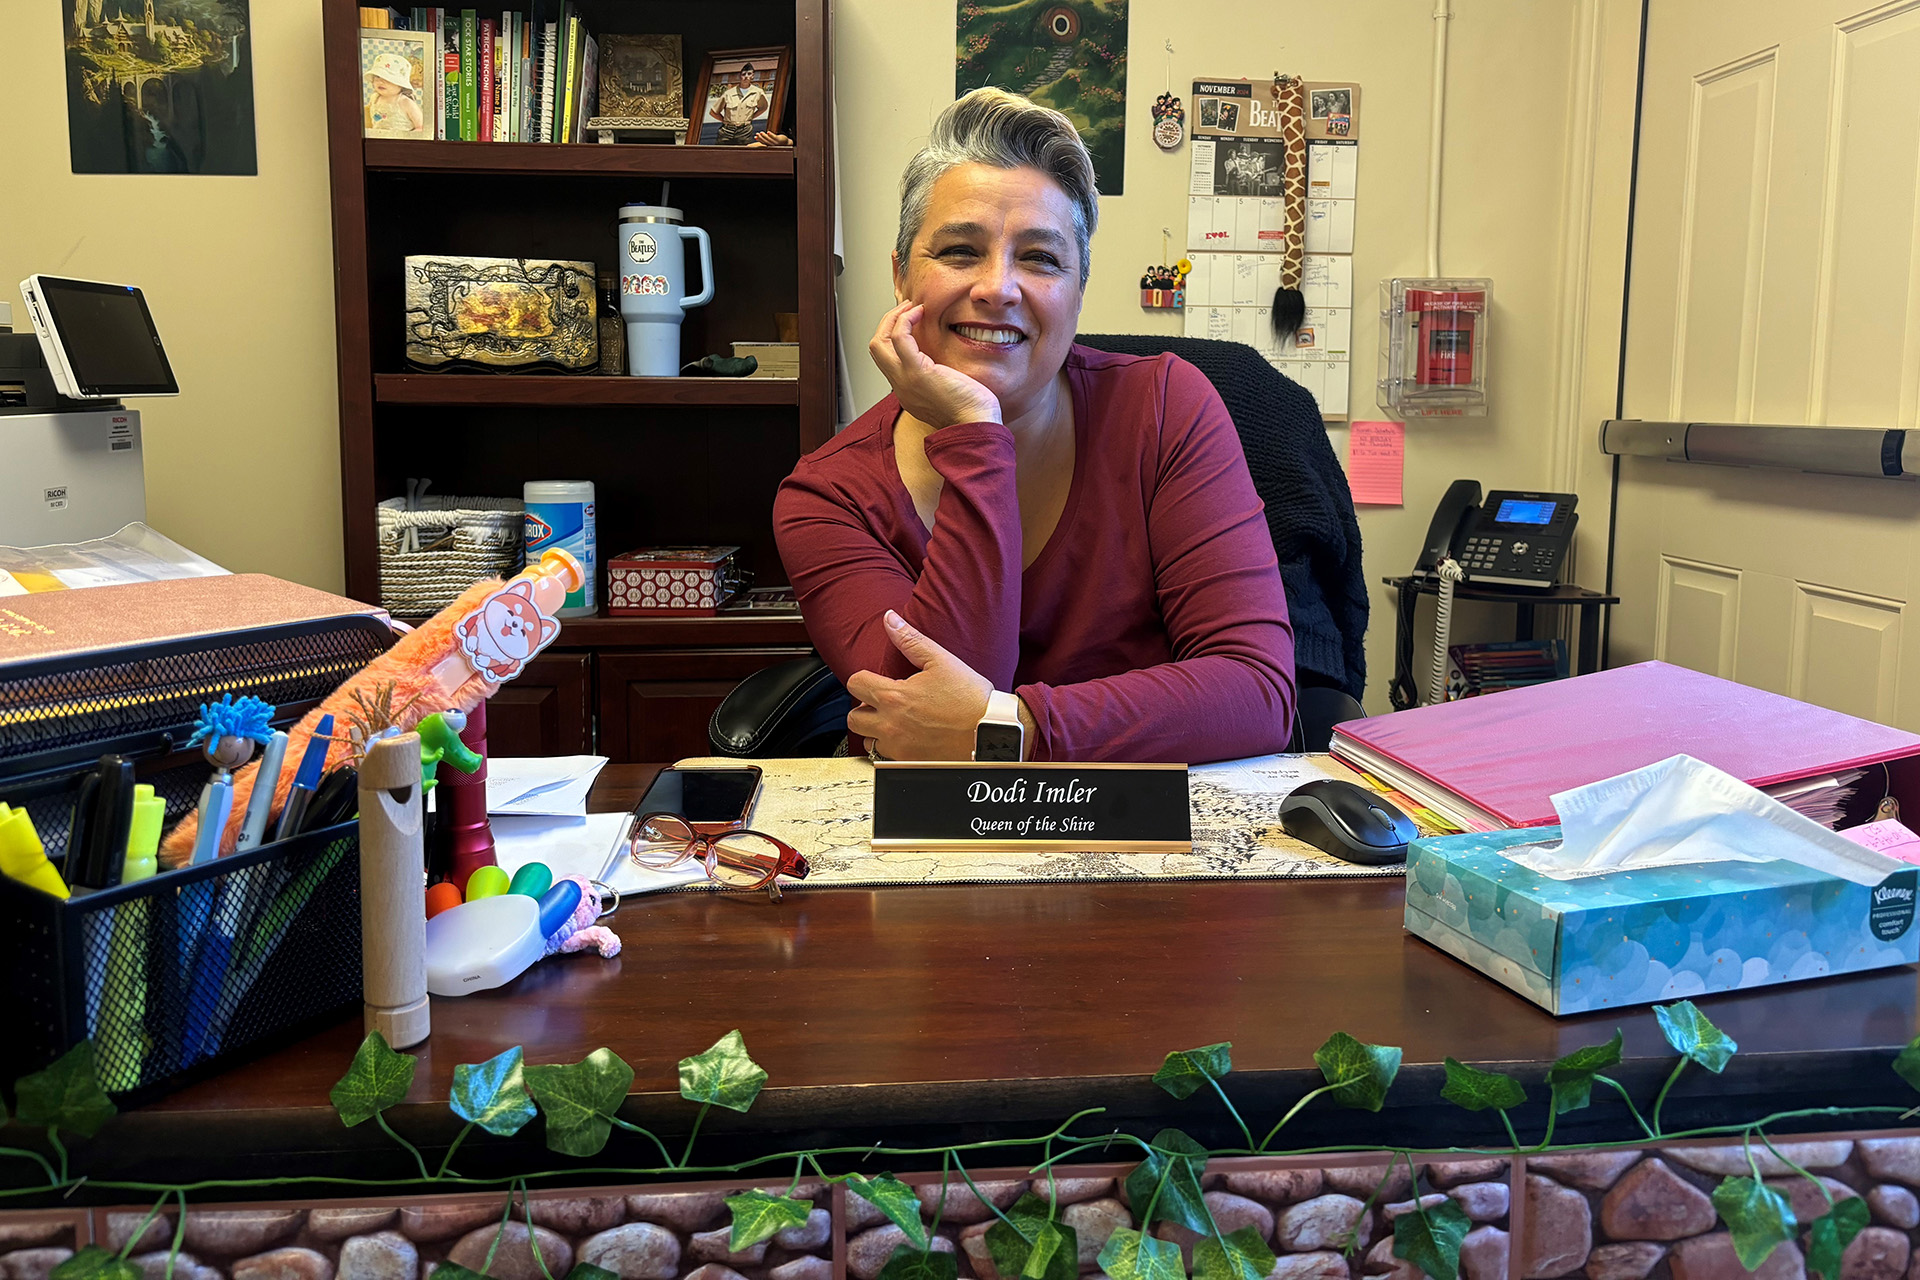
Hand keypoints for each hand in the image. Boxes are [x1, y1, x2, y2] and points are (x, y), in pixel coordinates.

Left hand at [846, 610, 994, 759]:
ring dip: (875, 730)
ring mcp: (899, 747)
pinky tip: (907, 738)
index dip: (864, 679)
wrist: (991, 733)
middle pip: (853, 718)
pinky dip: (890, 748)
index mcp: (895, 697)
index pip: (855, 684)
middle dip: (864, 708)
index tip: (877, 681)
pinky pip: (885, 758)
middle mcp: (891, 725)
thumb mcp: (941, 660)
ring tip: (895, 721)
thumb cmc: (971, 699)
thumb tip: (890, 620)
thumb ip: (910, 639)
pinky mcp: (909, 763)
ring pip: (867, 741)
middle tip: (882, 703)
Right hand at [867, 301, 1001, 428]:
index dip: (893, 337)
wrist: (976, 426)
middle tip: (906, 309)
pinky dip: (906, 320)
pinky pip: (899, 338)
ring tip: (912, 307)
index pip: (887, 360)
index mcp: (907, 392)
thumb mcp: (948, 392)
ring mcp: (905, 379)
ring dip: (894, 318)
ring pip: (879, 342)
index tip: (910, 322)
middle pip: (876, 349)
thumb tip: (946, 362)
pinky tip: (921, 312)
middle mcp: (900, 386)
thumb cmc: (972, 413)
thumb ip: (939, 378)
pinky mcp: (916, 371)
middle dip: (887, 324)